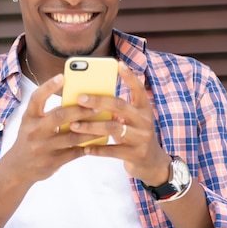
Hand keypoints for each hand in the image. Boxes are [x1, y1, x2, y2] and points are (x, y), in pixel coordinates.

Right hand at [3, 73, 108, 183]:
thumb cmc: (30, 139)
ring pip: (71, 137)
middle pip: (59, 116)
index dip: (48, 86)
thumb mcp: (32, 123)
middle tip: (97, 105)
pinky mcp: (52, 162)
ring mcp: (43, 148)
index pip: (37, 98)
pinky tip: (99, 140)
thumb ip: (48, 113)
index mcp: (29, 117)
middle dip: (80, 110)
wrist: (18, 168)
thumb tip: (76, 101)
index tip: (62, 76)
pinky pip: (74, 153)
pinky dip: (88, 146)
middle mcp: (34, 131)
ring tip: (104, 122)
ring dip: (90, 129)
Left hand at [68, 61, 170, 184]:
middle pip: (120, 106)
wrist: (153, 163)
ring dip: (91, 126)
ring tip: (74, 125)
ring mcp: (141, 138)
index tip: (118, 64)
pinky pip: (113, 151)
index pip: (139, 89)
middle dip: (98, 100)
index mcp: (144, 109)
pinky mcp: (136, 154)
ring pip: (113, 128)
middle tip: (80, 98)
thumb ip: (118, 109)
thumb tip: (90, 97)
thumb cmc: (135, 135)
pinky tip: (84, 147)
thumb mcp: (133, 120)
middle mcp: (145, 121)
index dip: (129, 76)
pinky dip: (97, 148)